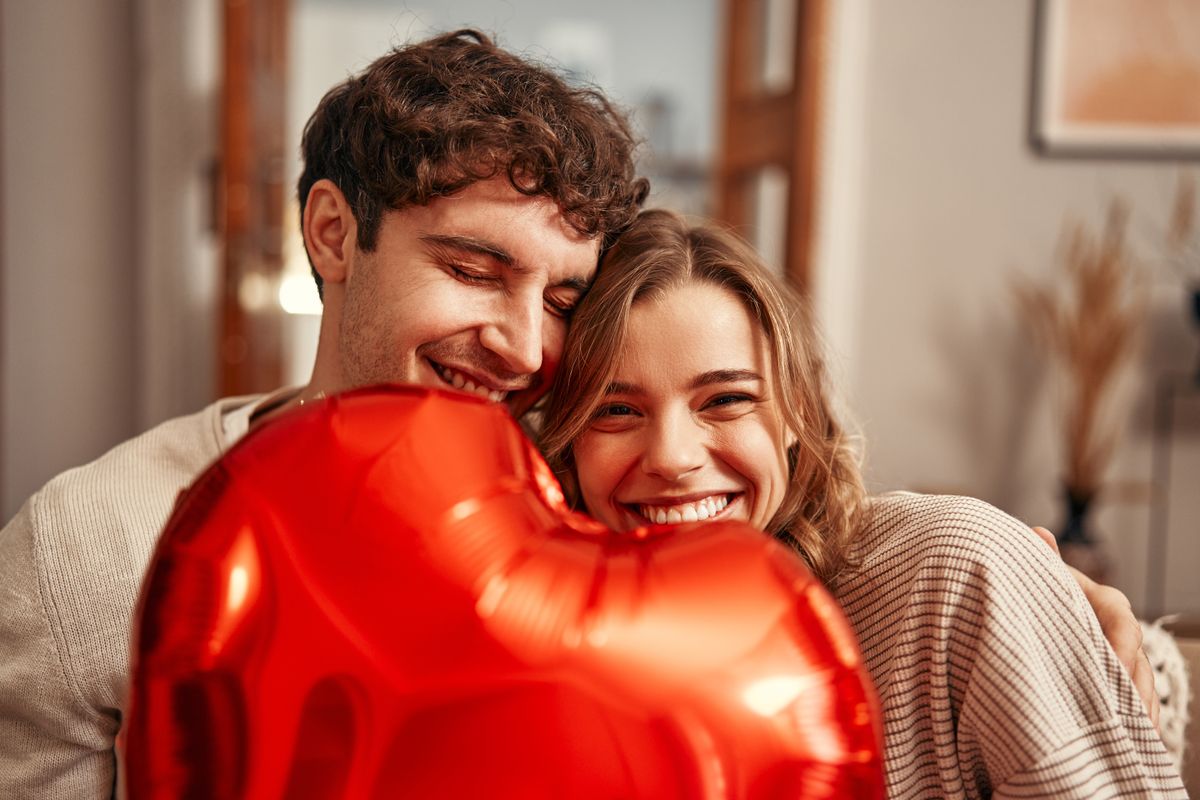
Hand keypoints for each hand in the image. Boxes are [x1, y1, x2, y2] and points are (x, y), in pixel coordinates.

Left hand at [1031, 526, 1158, 731]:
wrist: (1052, 605)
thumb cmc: (1046, 590)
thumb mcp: (1045, 576)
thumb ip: (1044, 559)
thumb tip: (1036, 532)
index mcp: (1106, 603)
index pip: (1122, 620)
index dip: (1121, 645)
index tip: (1114, 665)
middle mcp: (1122, 632)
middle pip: (1138, 661)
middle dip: (1136, 689)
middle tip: (1130, 717)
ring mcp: (1126, 658)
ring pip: (1141, 685)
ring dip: (1139, 711)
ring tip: (1135, 737)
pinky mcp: (1121, 680)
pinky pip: (1135, 702)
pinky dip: (1135, 722)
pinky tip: (1133, 743)